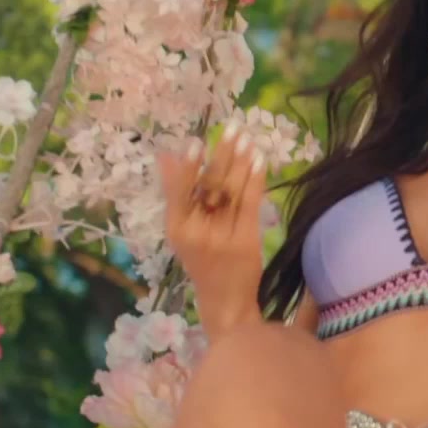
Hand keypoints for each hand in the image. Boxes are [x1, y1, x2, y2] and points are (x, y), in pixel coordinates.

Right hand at [157, 120, 266, 336]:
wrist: (224, 300)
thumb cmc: (202, 261)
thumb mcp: (182, 230)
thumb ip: (178, 195)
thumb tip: (167, 156)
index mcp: (176, 227)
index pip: (179, 191)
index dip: (188, 166)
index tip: (195, 142)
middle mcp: (197, 230)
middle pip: (210, 185)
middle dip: (223, 153)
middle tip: (233, 127)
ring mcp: (223, 235)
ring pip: (233, 190)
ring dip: (242, 161)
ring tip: (248, 138)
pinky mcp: (247, 239)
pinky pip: (251, 203)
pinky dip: (256, 180)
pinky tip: (260, 161)